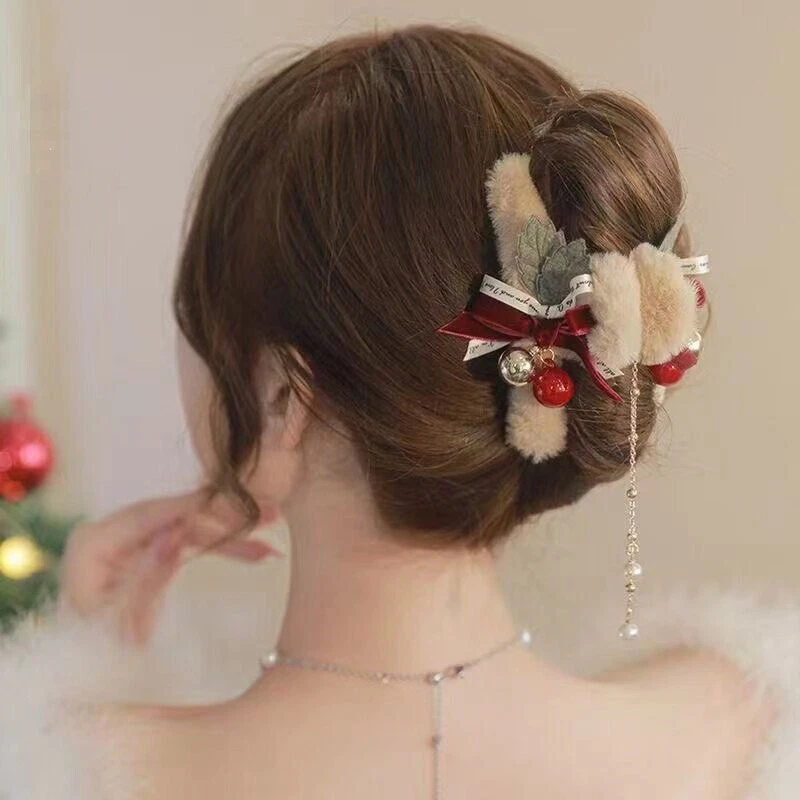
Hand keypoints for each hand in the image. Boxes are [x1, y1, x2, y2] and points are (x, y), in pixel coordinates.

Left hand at [59, 489, 280, 643]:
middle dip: (225, 518)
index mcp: (93, 543)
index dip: (199, 507)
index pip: (154, 514)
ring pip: (189, 529)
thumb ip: (148, 577)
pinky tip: (256, 554)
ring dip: (231, 535)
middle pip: (176, 516)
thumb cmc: (95, 654)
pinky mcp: (145, 553)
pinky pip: (189, 544)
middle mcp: (111, 533)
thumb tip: (174, 536)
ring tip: (272, 541)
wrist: (82, 678)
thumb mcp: (121, 623)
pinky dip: (220, 548)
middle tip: (270, 514)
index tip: (239, 503)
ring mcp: (129, 542)